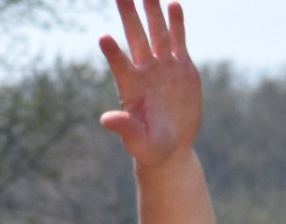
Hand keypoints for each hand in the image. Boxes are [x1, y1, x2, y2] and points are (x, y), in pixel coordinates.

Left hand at [97, 0, 200, 166]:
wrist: (170, 147)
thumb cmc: (149, 147)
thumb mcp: (137, 141)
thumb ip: (124, 128)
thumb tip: (105, 119)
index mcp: (132, 89)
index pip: (120, 66)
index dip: (113, 53)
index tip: (103, 38)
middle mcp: (145, 72)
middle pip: (136, 38)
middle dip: (129, 15)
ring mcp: (164, 68)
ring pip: (157, 33)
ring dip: (152, 11)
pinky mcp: (182, 68)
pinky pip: (179, 40)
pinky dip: (176, 23)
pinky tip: (173, 4)